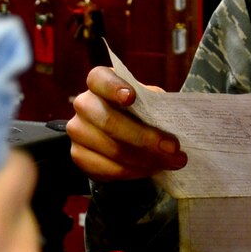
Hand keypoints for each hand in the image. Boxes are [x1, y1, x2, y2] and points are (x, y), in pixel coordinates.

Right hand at [64, 65, 186, 180]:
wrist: (122, 134)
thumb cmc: (138, 111)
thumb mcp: (148, 101)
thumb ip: (154, 105)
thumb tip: (171, 121)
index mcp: (99, 82)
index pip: (99, 80)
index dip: (113, 88)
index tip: (132, 97)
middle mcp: (83, 104)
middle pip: (109, 122)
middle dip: (145, 137)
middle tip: (173, 147)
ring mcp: (77, 131)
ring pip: (113, 150)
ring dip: (147, 159)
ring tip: (171, 162)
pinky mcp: (78, 156)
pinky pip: (108, 169)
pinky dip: (135, 172)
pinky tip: (152, 169)